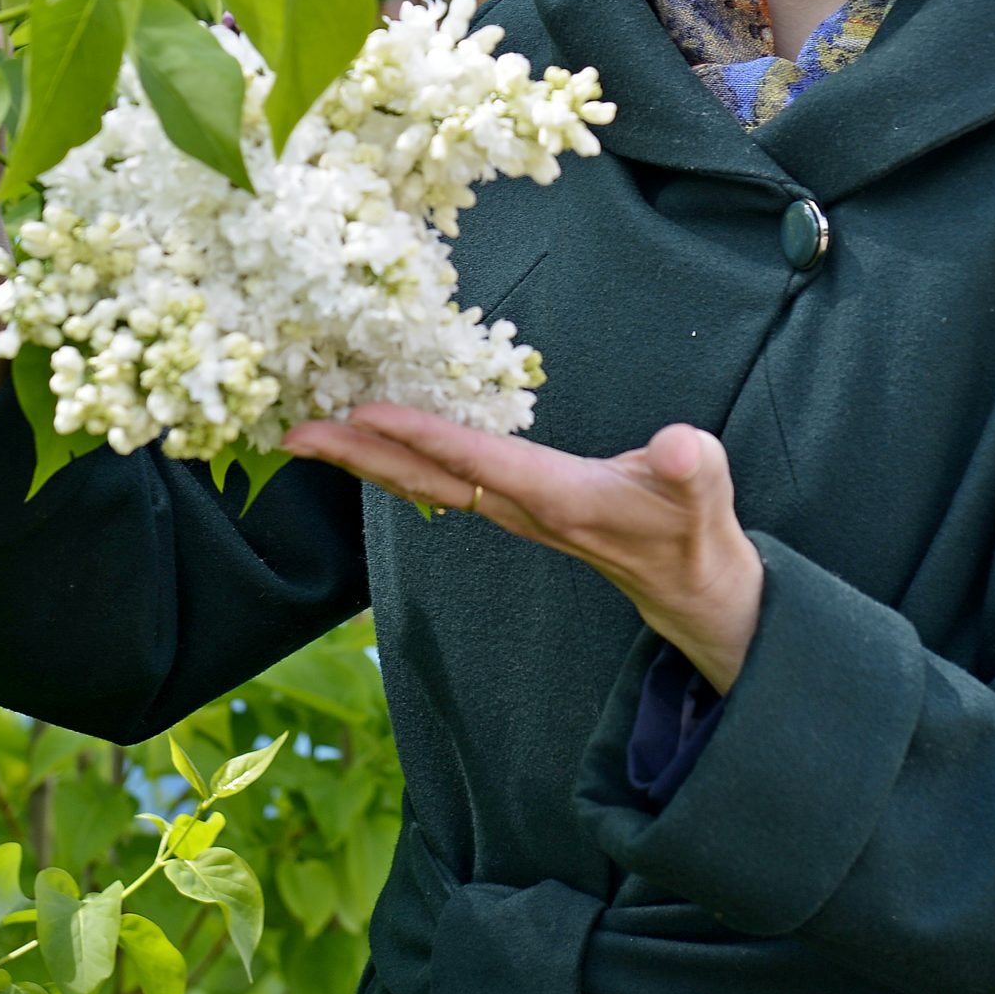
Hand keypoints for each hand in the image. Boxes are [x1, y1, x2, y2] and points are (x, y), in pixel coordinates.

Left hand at [280, 404, 765, 693]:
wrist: (686, 581)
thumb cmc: (691, 525)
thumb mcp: (702, 489)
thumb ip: (691, 468)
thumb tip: (680, 447)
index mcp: (558, 497)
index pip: (477, 462)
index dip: (424, 436)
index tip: (367, 412)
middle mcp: (519, 509)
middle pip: (423, 480)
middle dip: (358, 456)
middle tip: (292, 434)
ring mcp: (509, 512)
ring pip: (421, 484)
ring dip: (363, 460)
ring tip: (306, 435)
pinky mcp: (509, 506)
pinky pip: (437, 481)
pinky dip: (394, 461)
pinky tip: (366, 445)